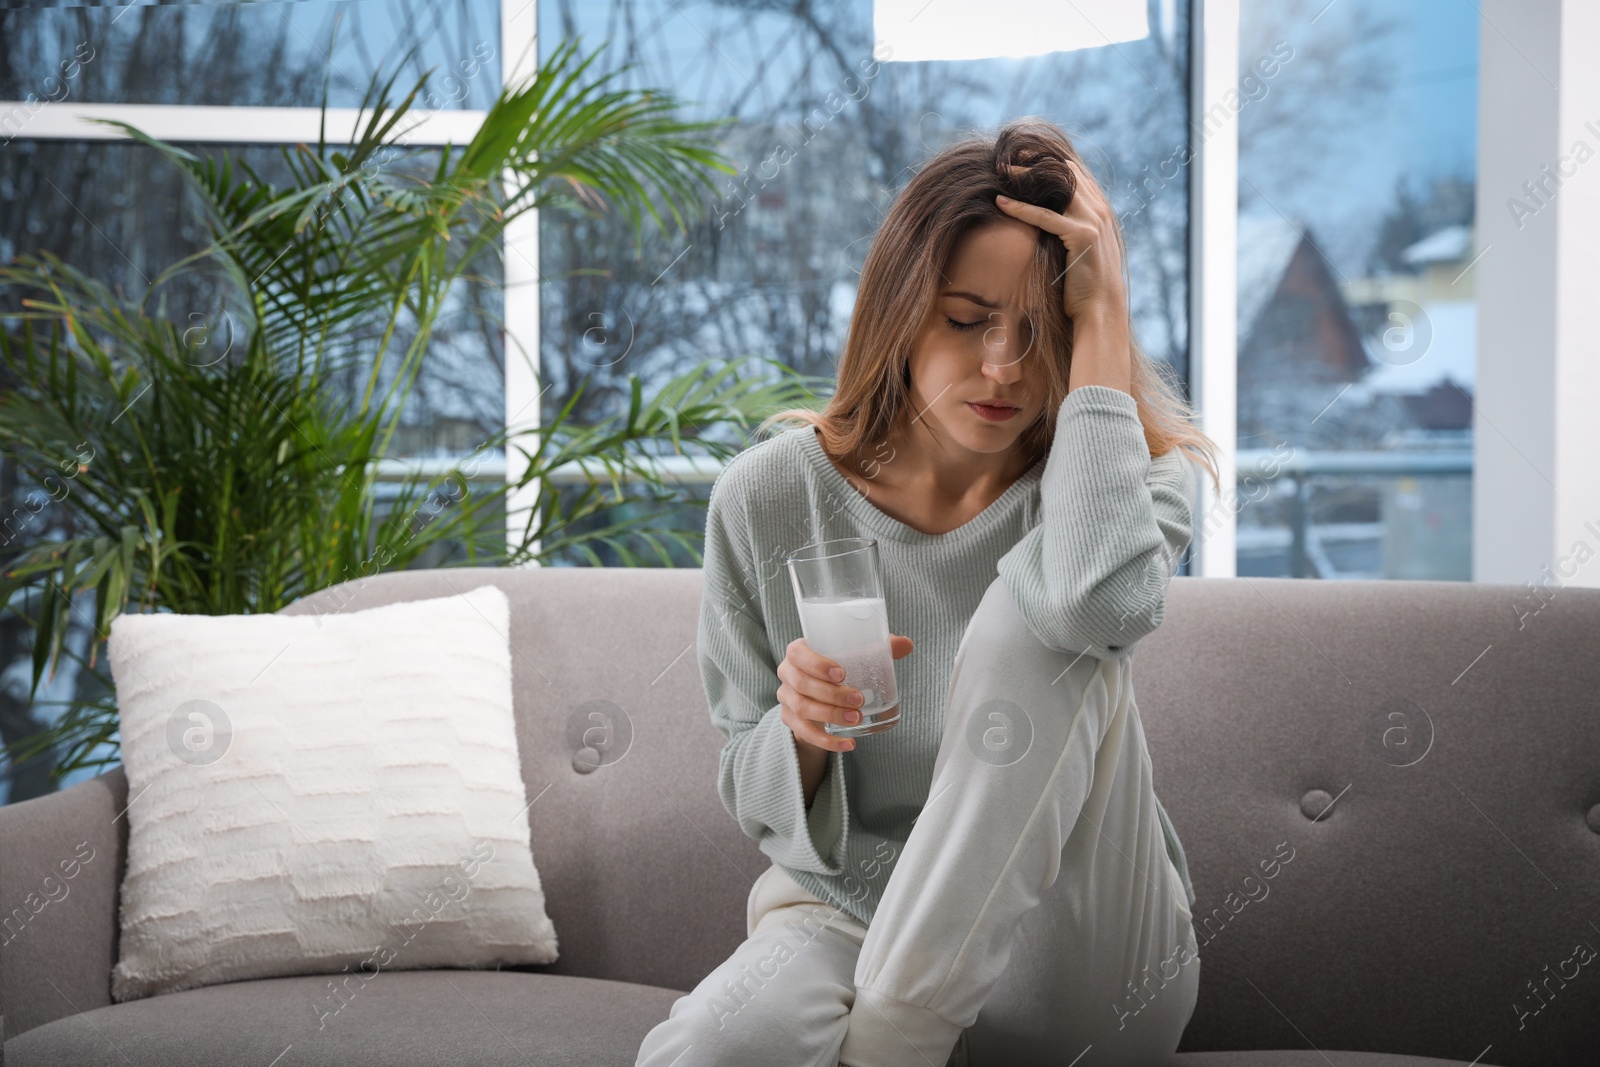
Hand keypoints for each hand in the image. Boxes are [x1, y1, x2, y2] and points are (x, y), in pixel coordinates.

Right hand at [779, 634, 914, 752]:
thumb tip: (907, 644)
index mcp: (798, 652)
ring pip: (802, 708)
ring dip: (830, 715)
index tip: (841, 674)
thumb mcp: (855, 656)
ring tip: (856, 719)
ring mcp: (786, 698)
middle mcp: (787, 673)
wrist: (819, 694)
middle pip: (802, 684)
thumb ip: (879, 648)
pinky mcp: (790, 720)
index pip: (798, 654)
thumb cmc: (838, 667)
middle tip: (859, 700)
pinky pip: (805, 733)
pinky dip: (827, 741)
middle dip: (831, 694)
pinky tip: (848, 745)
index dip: (817, 664)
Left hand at [994, 157, 1127, 326]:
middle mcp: (1101, 210)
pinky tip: (1000, 202)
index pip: (1075, 174)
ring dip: (1025, 177)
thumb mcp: (1080, 250)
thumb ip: (1070, 231)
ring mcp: (1094, 221)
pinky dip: (1020, 208)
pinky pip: (1045, 216)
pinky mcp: (1083, 235)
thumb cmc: (1086, 285)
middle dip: (1036, 162)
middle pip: (1066, 172)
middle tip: (1007, 157)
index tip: (1022, 158)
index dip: (1049, 162)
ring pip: (1057, 187)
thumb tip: (1046, 223)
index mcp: (1101, 210)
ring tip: (1001, 170)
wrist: (1101, 309)